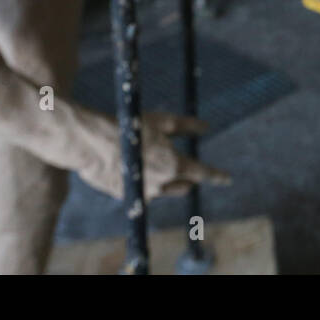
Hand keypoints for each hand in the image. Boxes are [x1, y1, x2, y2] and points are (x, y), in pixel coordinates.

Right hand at [83, 109, 230, 199]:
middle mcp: (162, 184)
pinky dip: (142, 180)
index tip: (227, 179)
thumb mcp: (162, 121)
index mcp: (175, 165)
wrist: (92, 143)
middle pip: (183, 183)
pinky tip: (131, 166)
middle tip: (180, 163)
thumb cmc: (131, 127)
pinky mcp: (128, 197)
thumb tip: (206, 127)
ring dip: (163, 178)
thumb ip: (187, 126)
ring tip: (149, 159)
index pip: (203, 173)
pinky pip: (143, 190)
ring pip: (163, 189)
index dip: (216, 175)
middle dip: (186, 175)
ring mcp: (144, 194)